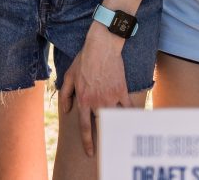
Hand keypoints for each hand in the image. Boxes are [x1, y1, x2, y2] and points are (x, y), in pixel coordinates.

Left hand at [59, 24, 129, 156]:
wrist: (102, 46)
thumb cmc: (84, 60)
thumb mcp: (69, 76)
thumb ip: (65, 94)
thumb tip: (66, 111)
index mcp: (83, 100)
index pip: (85, 127)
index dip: (88, 142)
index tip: (91, 152)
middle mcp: (97, 102)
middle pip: (100, 122)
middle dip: (101, 127)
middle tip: (104, 131)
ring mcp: (111, 97)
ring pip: (113, 116)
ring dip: (114, 120)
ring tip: (118, 126)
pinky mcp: (121, 91)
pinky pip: (127, 108)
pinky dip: (130, 115)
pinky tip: (133, 120)